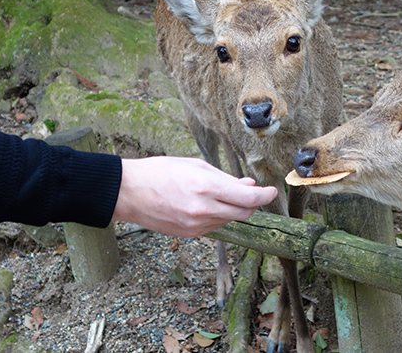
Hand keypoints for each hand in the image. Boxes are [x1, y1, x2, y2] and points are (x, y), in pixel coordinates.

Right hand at [112, 156, 276, 236]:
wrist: (129, 193)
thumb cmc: (160, 172)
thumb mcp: (195, 166)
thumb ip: (224, 178)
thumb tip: (248, 185)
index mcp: (206, 188)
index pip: (249, 198)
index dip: (265, 195)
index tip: (272, 191)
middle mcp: (204, 210)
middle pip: (244, 213)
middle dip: (253, 203)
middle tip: (253, 191)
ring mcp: (196, 225)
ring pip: (230, 220)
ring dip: (234, 208)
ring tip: (224, 193)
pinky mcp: (190, 234)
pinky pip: (215, 226)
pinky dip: (219, 215)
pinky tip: (209, 204)